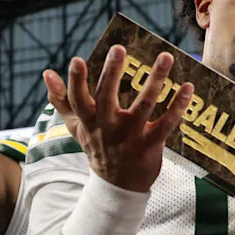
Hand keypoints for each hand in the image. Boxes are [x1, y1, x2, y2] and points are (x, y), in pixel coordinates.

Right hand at [42, 45, 193, 191]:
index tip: (77, 60)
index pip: (78, 99)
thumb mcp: (77, 127)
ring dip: (155, 80)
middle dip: (112, 72)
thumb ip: (61, 101)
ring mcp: (131, 136)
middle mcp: (108, 127)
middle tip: (119, 48)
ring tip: (165, 57)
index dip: (76, 81)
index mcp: (89, 121)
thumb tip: (46, 73)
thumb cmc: (98, 147)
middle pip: (108, 97)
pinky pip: (167, 123)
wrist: (118, 186)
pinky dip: (178, 105)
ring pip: (144, 105)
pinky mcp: (151, 144)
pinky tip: (187, 87)